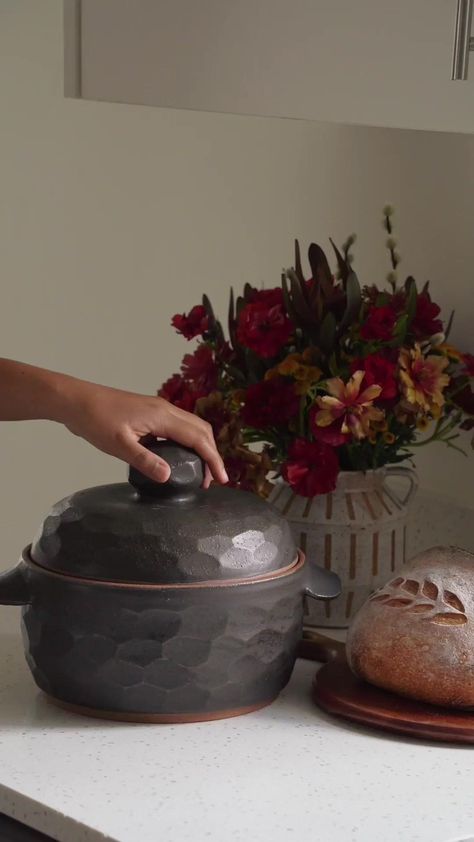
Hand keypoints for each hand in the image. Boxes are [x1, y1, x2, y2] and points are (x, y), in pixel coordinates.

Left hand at [61, 382, 228, 486]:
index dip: (213, 459)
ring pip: (191, 426)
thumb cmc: (94, 419)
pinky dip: (187, 441)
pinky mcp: (150, 413)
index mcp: (162, 416)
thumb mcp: (119, 445)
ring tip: (200, 470)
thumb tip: (169, 477)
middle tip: (212, 479)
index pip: (198, 438)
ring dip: (201, 447)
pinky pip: (178, 426)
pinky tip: (178, 457)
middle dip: (212, 454)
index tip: (221, 478)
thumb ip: (145, 460)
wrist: (76, 400)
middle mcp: (165, 410)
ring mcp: (158, 409)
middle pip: (201, 430)